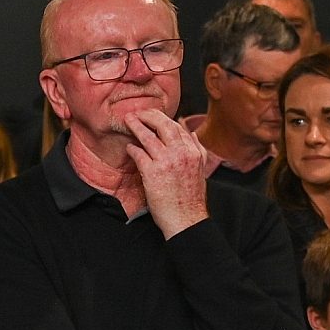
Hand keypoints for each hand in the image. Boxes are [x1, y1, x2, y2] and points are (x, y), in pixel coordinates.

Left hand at [120, 110, 210, 237]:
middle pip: (164, 125)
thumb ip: (197, 149)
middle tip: (138, 112)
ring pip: (148, 136)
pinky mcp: (152, 172)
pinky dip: (132, 148)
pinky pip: (139, 153)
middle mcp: (182, 153)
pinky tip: (129, 147)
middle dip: (149, 115)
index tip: (154, 115)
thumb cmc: (190, 197)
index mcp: (194, 152)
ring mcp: (167, 162)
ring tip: (128, 120)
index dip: (164, 118)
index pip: (178, 127)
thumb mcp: (201, 169)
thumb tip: (192, 133)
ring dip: (136, 126)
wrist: (185, 218)